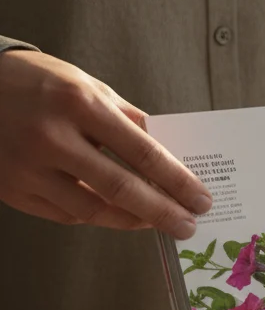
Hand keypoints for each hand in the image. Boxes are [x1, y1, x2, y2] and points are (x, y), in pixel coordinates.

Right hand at [0, 50, 210, 238]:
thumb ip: (127, 120)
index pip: (143, 152)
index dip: (178, 181)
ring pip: (92, 210)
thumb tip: (169, 153)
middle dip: (162, 212)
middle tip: (187, 226)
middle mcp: (51, 138)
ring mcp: (27, 168)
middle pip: (121, 189)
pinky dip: (95, 216)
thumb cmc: (36, 83)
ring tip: (155, 222)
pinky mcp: (11, 189)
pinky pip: (64, 214)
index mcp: (79, 104)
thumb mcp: (86, 86)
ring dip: (131, 220)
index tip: (201, 200)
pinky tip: (116, 214)